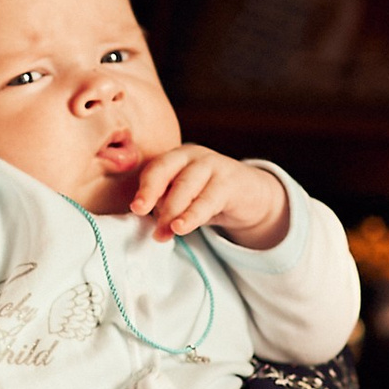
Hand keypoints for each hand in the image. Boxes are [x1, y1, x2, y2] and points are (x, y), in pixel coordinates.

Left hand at [126, 143, 288, 249]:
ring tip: (164, 232)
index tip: (136, 208)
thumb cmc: (209, 197)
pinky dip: (192, 215)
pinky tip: (182, 227)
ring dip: (172, 211)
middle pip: (166, 173)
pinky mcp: (230, 182)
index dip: (144, 188)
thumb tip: (147, 223)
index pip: (155, 169)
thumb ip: (166, 206)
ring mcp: (213, 165)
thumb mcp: (185, 199)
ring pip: (186, 186)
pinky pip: (208, 200)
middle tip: (145, 219)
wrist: (251, 196)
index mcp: (176, 158)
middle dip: (153, 197)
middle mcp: (192, 156)